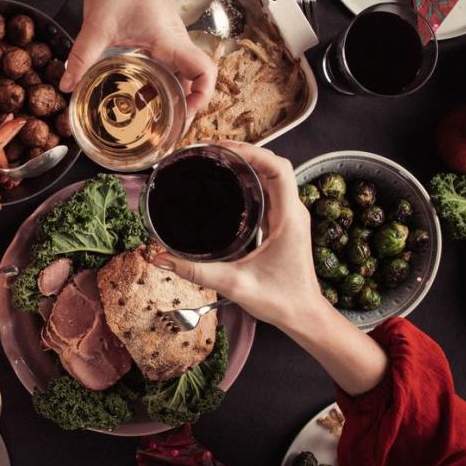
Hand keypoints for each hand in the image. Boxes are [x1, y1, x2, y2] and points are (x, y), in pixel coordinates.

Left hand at [58, 0, 215, 114]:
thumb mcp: (98, 26)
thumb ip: (82, 57)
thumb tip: (67, 86)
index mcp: (171, 41)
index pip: (205, 73)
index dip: (202, 98)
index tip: (185, 116)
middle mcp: (175, 40)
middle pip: (195, 78)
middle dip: (186, 104)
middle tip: (167, 125)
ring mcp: (168, 36)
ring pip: (180, 71)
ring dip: (172, 92)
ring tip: (152, 113)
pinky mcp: (158, 32)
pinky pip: (167, 60)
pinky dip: (160, 77)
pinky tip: (139, 87)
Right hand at [152, 141, 328, 330]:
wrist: (304, 316)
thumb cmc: (280, 301)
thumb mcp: (234, 285)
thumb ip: (196, 272)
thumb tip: (161, 258)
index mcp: (288, 220)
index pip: (278, 169)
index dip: (253, 152)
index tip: (223, 148)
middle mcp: (293, 212)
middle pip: (274, 165)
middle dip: (246, 151)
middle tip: (213, 151)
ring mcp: (291, 217)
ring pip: (274, 176)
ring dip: (250, 163)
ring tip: (218, 160)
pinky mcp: (284, 224)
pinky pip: (272, 190)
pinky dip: (252, 178)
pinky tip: (231, 183)